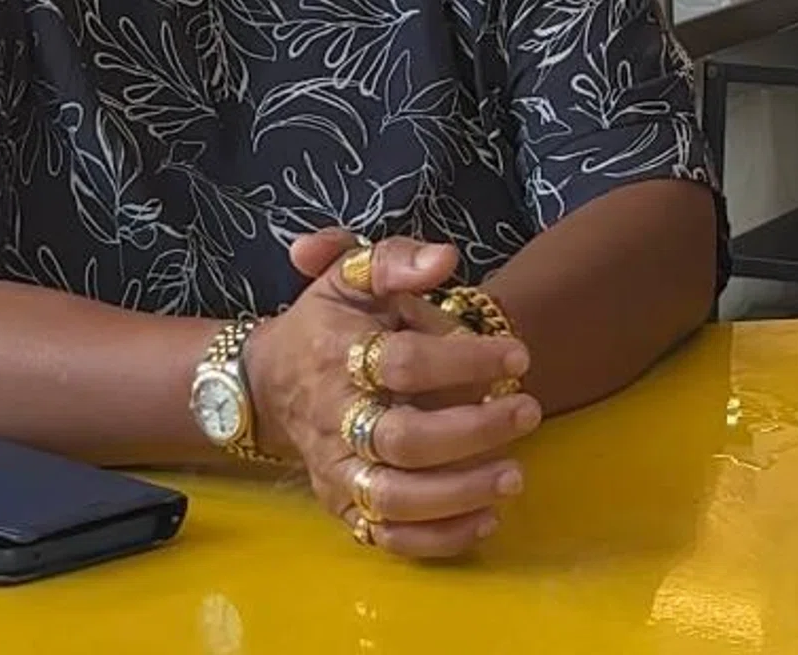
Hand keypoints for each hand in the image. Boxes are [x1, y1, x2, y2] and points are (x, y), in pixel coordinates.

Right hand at [242, 229, 540, 559]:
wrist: (268, 382)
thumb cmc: (329, 324)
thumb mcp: (353, 276)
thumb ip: (395, 260)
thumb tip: (443, 258)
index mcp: (340, 356)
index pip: (403, 364)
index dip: (464, 360)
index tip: (519, 354)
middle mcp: (335, 418)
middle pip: (401, 440)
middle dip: (472, 432)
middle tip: (528, 411)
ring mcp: (337, 469)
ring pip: (392, 498)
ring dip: (459, 494)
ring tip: (515, 475)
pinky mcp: (343, 506)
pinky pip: (385, 537)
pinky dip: (436, 539)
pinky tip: (487, 521)